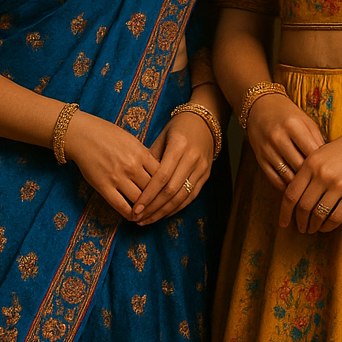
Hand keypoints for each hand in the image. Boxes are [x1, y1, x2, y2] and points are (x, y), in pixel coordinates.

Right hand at [64, 112, 160, 219]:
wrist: (82, 135)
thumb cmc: (107, 135)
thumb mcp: (131, 140)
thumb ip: (144, 155)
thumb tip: (158, 171)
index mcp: (141, 153)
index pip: (162, 175)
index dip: (166, 186)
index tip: (166, 193)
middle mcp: (132, 166)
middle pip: (153, 190)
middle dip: (157, 200)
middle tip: (160, 208)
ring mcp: (117, 177)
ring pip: (139, 201)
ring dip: (145, 210)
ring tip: (148, 215)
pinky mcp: (103, 186)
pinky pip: (121, 206)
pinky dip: (129, 214)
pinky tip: (133, 217)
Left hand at [131, 111, 213, 225]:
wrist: (206, 121)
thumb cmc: (179, 127)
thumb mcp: (162, 136)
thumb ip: (150, 157)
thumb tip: (135, 181)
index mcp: (179, 145)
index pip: (162, 176)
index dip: (148, 195)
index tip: (136, 208)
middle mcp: (192, 158)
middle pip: (171, 190)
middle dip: (153, 207)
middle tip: (138, 218)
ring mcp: (202, 168)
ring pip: (182, 197)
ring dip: (163, 212)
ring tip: (147, 220)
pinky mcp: (206, 175)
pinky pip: (191, 197)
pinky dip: (176, 208)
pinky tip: (163, 215)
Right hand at [247, 93, 323, 191]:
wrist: (260, 107)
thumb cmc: (289, 115)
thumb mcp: (306, 122)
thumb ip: (318, 141)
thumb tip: (330, 164)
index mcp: (293, 125)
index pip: (312, 153)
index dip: (323, 165)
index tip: (331, 172)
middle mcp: (278, 137)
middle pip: (300, 167)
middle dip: (313, 177)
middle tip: (323, 183)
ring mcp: (267, 149)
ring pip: (287, 176)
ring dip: (300, 184)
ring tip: (311, 187)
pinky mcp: (259, 159)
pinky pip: (275, 179)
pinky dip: (286, 186)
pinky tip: (296, 186)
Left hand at [280, 130, 341, 233]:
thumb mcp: (319, 153)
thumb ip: (306, 172)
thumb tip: (294, 197)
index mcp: (310, 164)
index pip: (291, 194)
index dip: (284, 212)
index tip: (283, 222)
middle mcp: (322, 175)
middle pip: (303, 207)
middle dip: (299, 221)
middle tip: (300, 228)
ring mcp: (339, 185)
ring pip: (319, 214)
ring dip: (313, 225)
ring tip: (311, 229)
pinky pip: (336, 217)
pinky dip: (328, 226)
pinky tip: (326, 227)